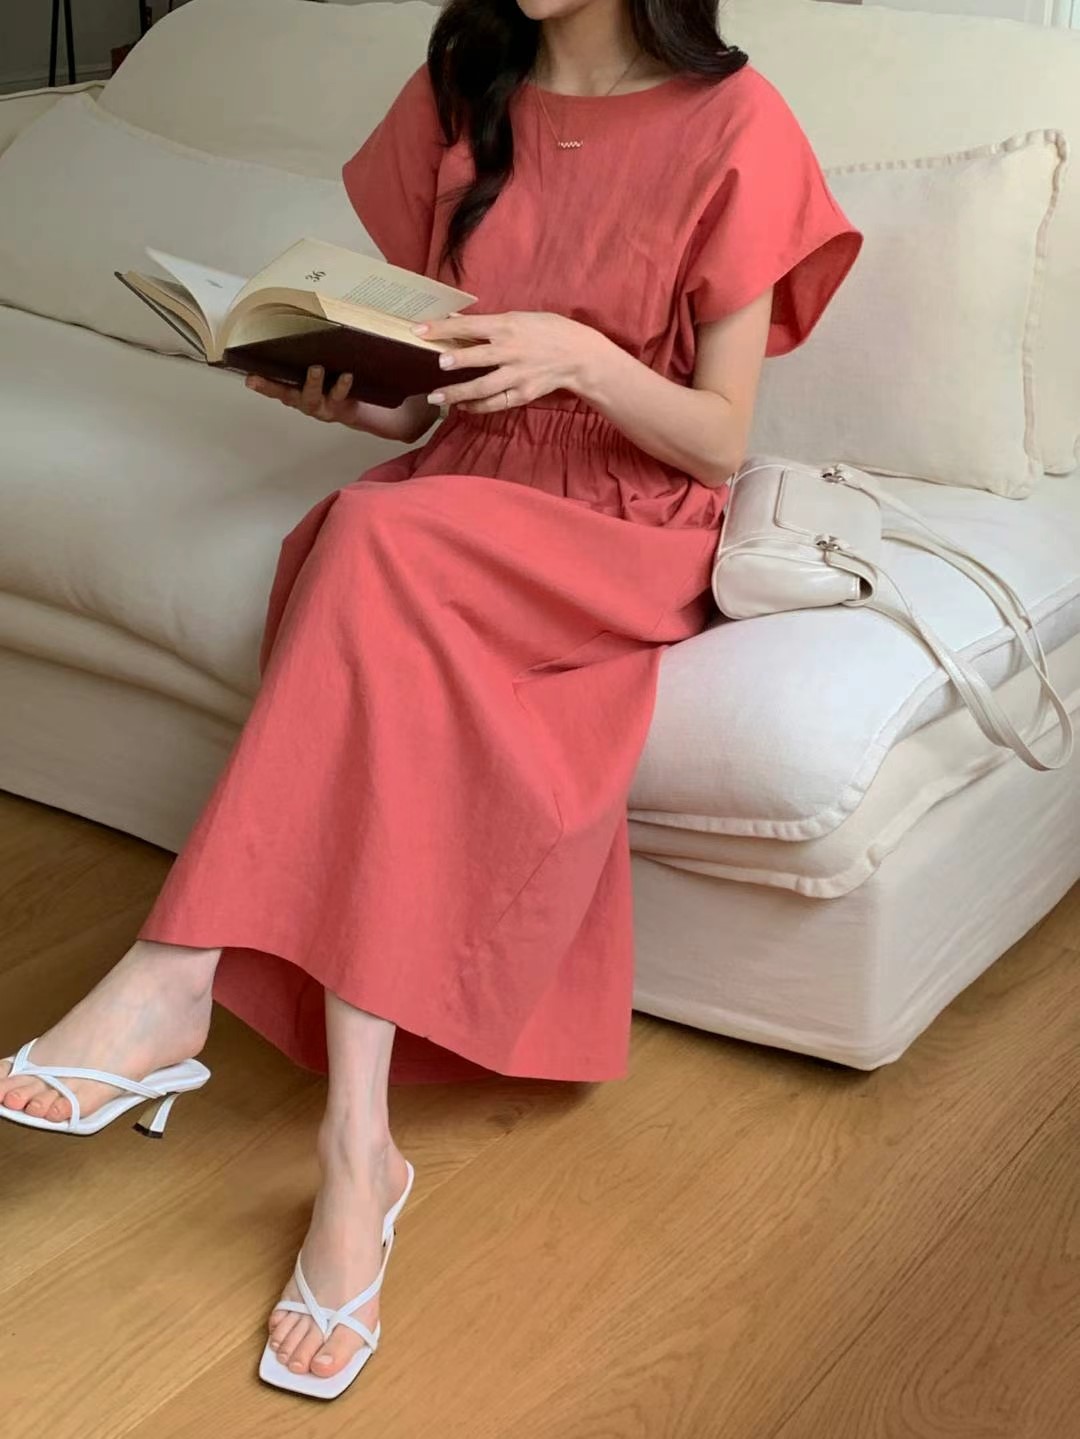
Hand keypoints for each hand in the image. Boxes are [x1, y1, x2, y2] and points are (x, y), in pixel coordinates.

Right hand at [245, 365, 367, 426]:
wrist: (354, 409)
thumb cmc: (330, 386)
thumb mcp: (313, 375)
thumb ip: (301, 361)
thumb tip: (288, 328)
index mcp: (293, 391)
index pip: (271, 386)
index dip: (259, 383)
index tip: (248, 378)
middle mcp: (303, 400)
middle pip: (284, 394)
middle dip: (270, 387)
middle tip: (261, 377)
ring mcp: (319, 406)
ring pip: (311, 397)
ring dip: (312, 383)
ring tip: (315, 369)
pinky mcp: (338, 407)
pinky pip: (339, 395)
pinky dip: (342, 385)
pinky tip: (346, 375)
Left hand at [414, 311, 604, 413]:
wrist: (579, 355)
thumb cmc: (548, 330)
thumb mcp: (520, 318)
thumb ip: (491, 324)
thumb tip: (459, 325)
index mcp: (507, 326)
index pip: (469, 326)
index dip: (442, 328)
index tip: (418, 330)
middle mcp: (511, 351)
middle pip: (476, 358)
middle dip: (455, 361)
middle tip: (436, 364)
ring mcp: (517, 375)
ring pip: (482, 387)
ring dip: (458, 393)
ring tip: (436, 396)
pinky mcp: (523, 394)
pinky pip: (495, 403)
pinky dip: (477, 406)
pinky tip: (462, 406)